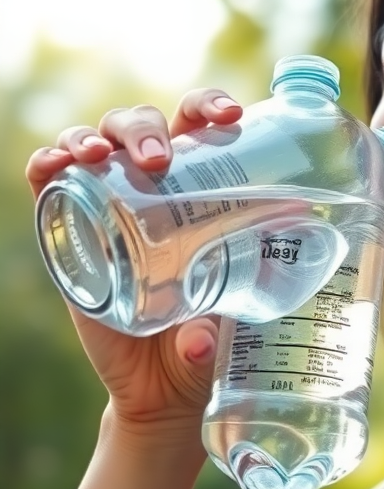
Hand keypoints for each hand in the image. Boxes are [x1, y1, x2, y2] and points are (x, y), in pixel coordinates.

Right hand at [26, 90, 244, 439]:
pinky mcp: (69, 229)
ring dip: (95, 136)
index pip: (202, 125)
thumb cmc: (209, 336)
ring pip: (95, 141)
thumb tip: (200, 345)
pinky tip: (55, 165)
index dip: (210, 106)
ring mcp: (108, 202)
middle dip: (147, 129)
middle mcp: (154, 186)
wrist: (164, 382)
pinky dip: (47, 162)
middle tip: (160, 161)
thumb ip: (212, 336)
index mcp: (203, 187)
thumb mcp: (226, 329)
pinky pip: (49, 181)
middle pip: (143, 125)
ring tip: (104, 156)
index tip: (232, 117)